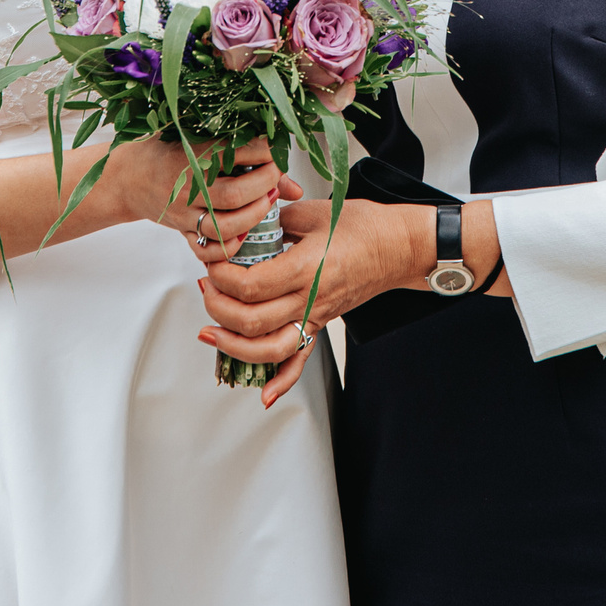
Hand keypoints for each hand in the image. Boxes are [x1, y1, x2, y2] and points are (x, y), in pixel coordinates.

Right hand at [108, 135, 288, 247]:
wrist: (128, 177)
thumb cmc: (170, 154)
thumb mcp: (201, 145)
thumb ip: (247, 160)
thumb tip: (295, 188)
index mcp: (193, 154)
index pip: (239, 151)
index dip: (265, 151)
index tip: (275, 150)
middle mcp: (188, 185)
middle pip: (236, 193)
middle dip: (265, 185)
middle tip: (275, 176)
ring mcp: (184, 211)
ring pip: (225, 224)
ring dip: (254, 215)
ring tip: (266, 202)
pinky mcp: (182, 231)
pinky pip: (208, 249)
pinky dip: (231, 247)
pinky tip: (245, 235)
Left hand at [198, 198, 419, 407]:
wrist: (399, 247)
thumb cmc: (363, 226)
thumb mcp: (315, 211)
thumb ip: (276, 220)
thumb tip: (246, 225)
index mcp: (306, 267)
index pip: (251, 286)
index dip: (222, 277)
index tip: (212, 263)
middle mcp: (310, 298)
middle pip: (253, 321)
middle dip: (217, 309)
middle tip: (206, 288)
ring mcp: (317, 316)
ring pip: (270, 350)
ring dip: (234, 346)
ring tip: (210, 333)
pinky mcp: (321, 324)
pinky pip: (301, 360)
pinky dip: (281, 381)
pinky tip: (264, 394)